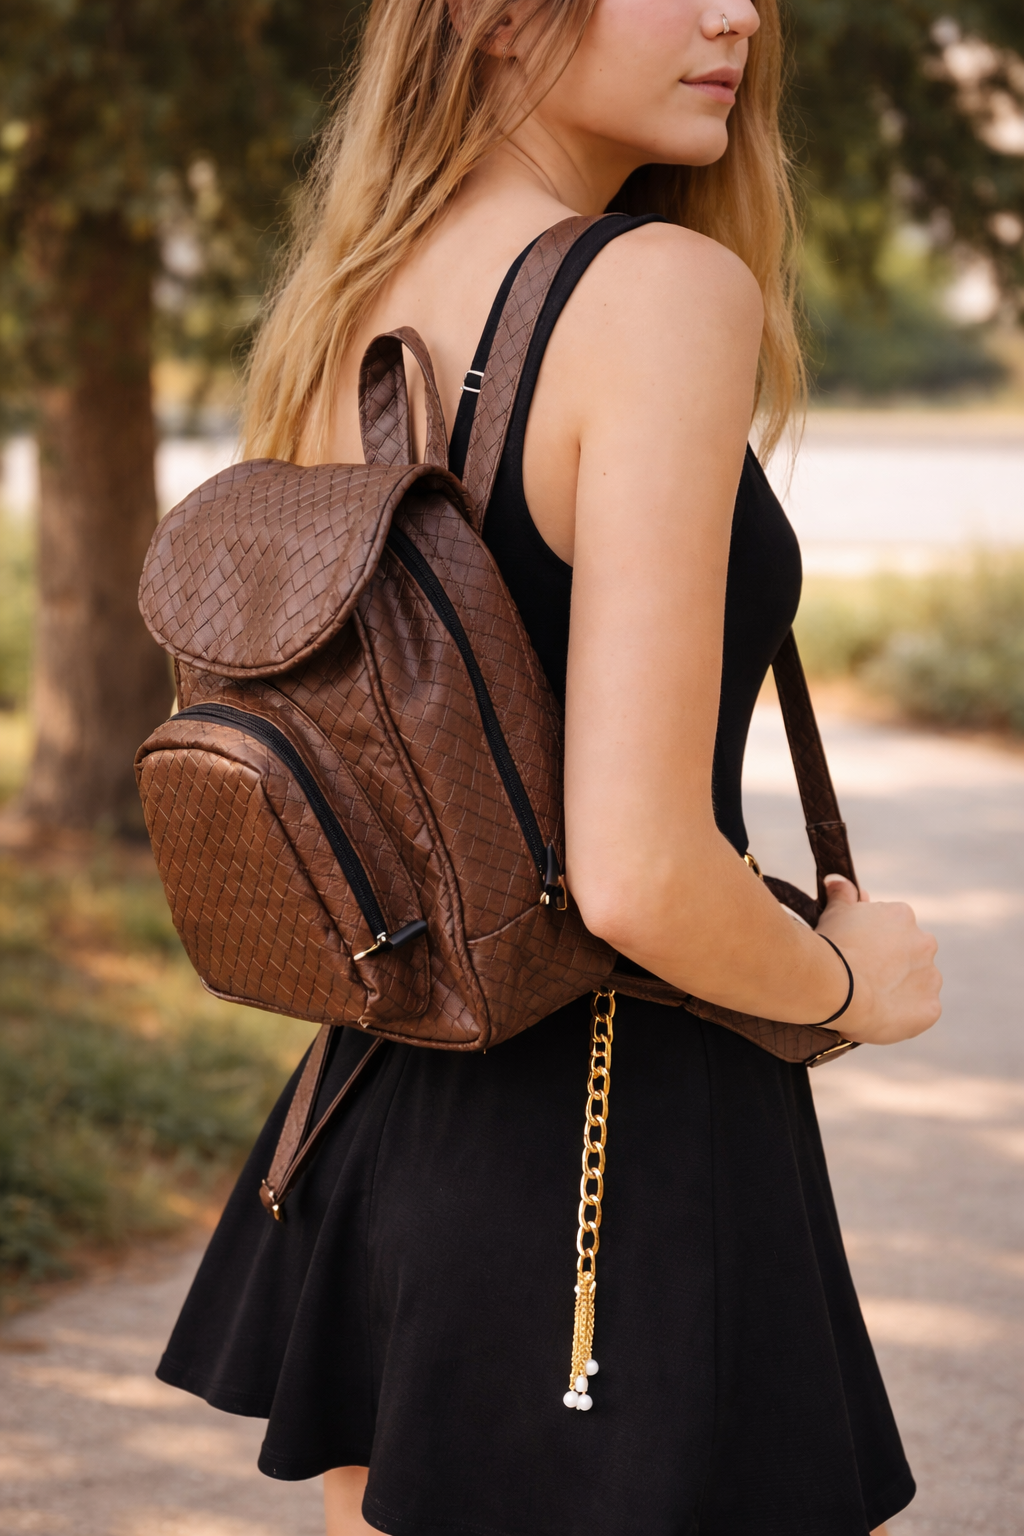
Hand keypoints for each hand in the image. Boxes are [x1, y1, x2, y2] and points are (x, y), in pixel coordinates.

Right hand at [815, 875, 940, 1045]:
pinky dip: (905, 1014)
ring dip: (902, 988)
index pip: (893, 928)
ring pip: (918, 982)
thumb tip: (838, 880)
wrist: (839, 988)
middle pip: (910, 953)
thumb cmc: (833, 948)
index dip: (874, 942)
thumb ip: (841, 894)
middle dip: (892, 963)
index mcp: (902, 916)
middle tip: (863, 976)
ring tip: (872, 999)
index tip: (857, 953)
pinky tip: (883, 1016)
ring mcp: (931, 976)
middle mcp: (925, 942)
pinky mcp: (931, 1008)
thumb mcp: (834, 913)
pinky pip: (921, 1011)